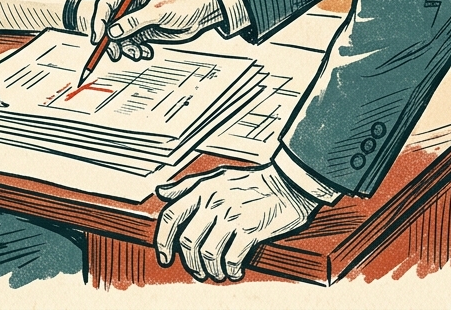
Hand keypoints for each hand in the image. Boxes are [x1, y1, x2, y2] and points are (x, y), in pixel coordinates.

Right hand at [91, 0, 222, 60]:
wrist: (200, 13)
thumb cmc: (182, 4)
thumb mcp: (158, 12)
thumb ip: (134, 21)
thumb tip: (112, 32)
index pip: (106, 5)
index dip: (99, 22)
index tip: (98, 40)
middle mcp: (128, 3)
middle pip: (108, 23)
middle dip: (110, 41)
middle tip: (115, 55)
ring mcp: (133, 18)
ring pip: (118, 37)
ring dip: (125, 48)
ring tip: (140, 53)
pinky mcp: (140, 30)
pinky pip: (129, 43)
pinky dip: (135, 50)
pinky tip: (146, 52)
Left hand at [155, 164, 319, 280]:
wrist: (289, 182)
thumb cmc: (252, 181)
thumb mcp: (215, 176)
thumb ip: (186, 186)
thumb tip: (161, 192)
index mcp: (201, 189)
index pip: (171, 216)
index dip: (163, 241)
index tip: (165, 258)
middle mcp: (212, 202)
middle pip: (187, 241)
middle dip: (189, 263)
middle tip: (197, 271)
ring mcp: (231, 216)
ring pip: (207, 253)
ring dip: (209, 270)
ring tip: (216, 273)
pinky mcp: (250, 229)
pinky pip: (231, 258)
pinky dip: (230, 270)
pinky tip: (233, 271)